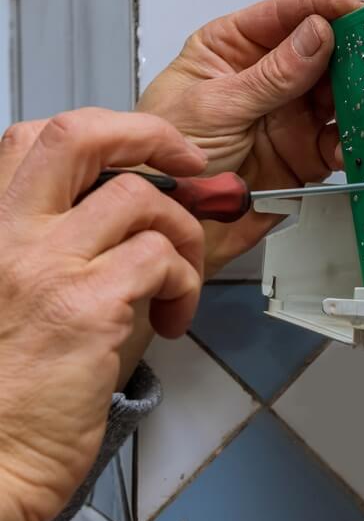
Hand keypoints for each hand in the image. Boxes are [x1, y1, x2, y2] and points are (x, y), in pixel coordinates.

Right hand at [0, 110, 205, 520]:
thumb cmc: (5, 387)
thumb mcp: (13, 291)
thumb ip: (54, 242)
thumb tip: (133, 205)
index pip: (33, 139)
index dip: (103, 133)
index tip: (140, 150)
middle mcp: (2, 236)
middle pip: (78, 137)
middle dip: (150, 134)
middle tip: (187, 164)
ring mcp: (42, 267)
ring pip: (140, 198)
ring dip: (180, 232)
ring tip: (177, 275)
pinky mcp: (86, 307)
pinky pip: (161, 258)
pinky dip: (185, 280)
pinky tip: (171, 314)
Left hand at [136, 0, 361, 274]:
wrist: (169, 227)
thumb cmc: (160, 162)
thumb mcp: (214, 108)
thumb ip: (272, 74)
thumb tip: (317, 34)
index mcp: (231, 50)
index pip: (285, 15)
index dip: (323, 7)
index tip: (355, 7)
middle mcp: (264, 78)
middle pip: (322, 51)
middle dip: (350, 52)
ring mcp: (288, 115)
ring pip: (338, 94)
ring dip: (355, 97)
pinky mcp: (304, 153)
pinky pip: (340, 140)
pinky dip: (350, 141)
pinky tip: (346, 143)